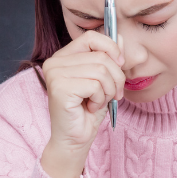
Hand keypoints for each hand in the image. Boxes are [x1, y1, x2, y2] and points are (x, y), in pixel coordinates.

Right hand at [39, 30, 123, 177]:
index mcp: (63, 56)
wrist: (74, 140)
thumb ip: (110, 58)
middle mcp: (55, 62)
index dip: (111, 48)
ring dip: (108, 90)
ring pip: (100, 70)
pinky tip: (90, 107)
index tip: (120, 65)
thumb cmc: (87, 111)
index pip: (91, 37)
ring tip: (99, 101)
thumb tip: (121, 37)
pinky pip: (95, 85)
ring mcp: (55, 74)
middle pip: (101, 56)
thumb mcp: (104, 81)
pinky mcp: (60, 88)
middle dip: (116, 77)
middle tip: (113, 94)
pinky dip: (100, 99)